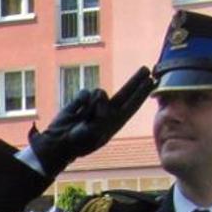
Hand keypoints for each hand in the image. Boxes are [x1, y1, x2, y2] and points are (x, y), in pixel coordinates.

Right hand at [27, 66, 154, 175]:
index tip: (153, 81)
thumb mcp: (96, 131)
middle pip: (125, 92)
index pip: (133, 104)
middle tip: (147, 69)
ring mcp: (95, 106)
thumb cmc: (79, 142)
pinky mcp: (81, 101)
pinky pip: (85, 92)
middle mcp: (108, 112)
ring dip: (92, 103)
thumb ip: (103, 113)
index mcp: (115, 121)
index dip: (143, 92)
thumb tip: (101, 95)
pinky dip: (80, 101)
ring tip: (83, 118)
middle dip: (136, 81)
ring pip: (99, 92)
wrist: (58, 142)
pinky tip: (76, 111)